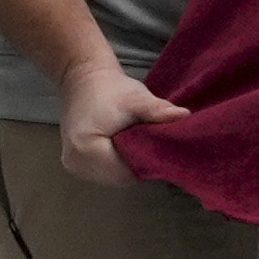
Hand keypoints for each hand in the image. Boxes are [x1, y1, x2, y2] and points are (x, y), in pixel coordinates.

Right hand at [57, 60, 189, 185]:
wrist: (84, 81)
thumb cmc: (112, 89)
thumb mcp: (137, 98)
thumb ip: (158, 110)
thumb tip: (184, 115)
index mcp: (86, 148)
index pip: (126, 172)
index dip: (146, 162)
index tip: (158, 146)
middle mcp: (76, 162)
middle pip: (120, 177)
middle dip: (138, 164)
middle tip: (149, 143)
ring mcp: (73, 166)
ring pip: (113, 177)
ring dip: (127, 165)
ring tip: (135, 143)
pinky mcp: (75, 165)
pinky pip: (104, 173)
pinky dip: (117, 164)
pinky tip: (122, 148)